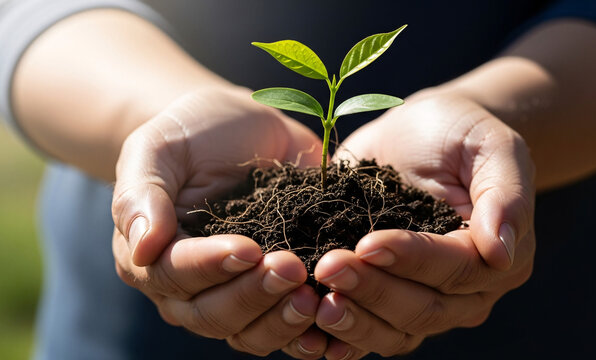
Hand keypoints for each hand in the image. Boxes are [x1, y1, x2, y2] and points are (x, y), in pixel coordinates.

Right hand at [111, 85, 327, 356]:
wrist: (239, 129)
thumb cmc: (191, 134)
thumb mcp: (157, 148)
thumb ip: (142, 194)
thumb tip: (142, 249)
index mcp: (153, 256)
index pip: (175, 275)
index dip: (211, 267)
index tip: (248, 248)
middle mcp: (190, 286)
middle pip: (214, 314)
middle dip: (254, 295)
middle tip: (291, 268)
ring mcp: (234, 292)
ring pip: (250, 332)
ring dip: (282, 320)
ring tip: (314, 296)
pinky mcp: (274, 291)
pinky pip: (285, 327)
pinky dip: (307, 331)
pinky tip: (331, 319)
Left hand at [314, 89, 534, 357]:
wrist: (425, 133)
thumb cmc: (460, 134)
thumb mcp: (492, 147)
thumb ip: (505, 196)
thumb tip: (502, 253)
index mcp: (496, 256)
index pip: (456, 269)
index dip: (412, 260)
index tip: (368, 243)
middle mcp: (466, 291)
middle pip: (423, 308)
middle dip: (374, 291)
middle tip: (329, 267)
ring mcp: (426, 300)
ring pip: (395, 331)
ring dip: (355, 321)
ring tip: (317, 303)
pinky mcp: (389, 297)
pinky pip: (370, 333)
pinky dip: (343, 339)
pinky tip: (312, 335)